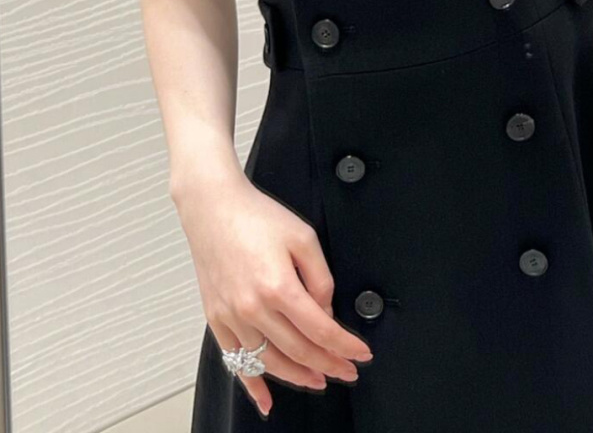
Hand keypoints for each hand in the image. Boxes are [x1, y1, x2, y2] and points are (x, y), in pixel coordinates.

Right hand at [175, 172, 372, 417]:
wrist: (213, 208)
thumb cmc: (258, 217)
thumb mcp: (303, 237)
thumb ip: (320, 278)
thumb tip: (325, 312)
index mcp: (278, 286)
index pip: (320, 329)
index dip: (344, 346)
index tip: (361, 354)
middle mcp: (252, 308)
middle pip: (297, 351)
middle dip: (328, 365)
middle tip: (348, 372)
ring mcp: (231, 317)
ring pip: (269, 362)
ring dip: (298, 377)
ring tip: (320, 380)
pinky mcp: (216, 320)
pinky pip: (235, 361)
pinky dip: (252, 384)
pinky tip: (266, 400)